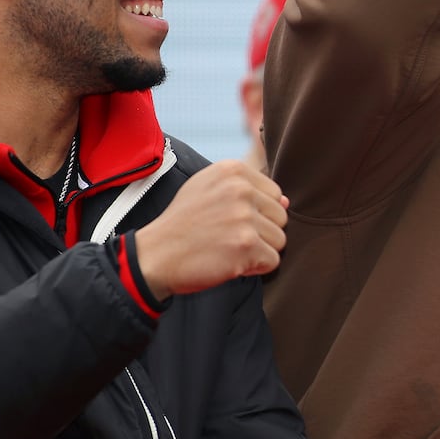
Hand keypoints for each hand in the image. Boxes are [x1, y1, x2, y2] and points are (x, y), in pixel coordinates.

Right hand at [132, 160, 287, 300]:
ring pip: (280, 240)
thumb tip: (285, 201)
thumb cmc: (182, 224)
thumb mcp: (207, 189)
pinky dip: (255, 268)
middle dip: (261, 233)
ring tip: (228, 249)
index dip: (257, 213)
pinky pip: (273, 261)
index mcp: (232, 170)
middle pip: (281, 217)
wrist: (154, 255)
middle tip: (229, 238)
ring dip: (258, 251)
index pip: (274, 194)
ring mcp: (244, 217)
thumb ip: (246, 189)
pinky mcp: (246, 245)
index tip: (230, 221)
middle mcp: (240, 189)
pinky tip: (230, 263)